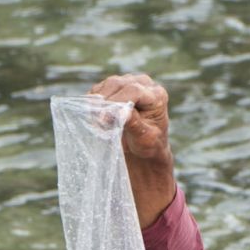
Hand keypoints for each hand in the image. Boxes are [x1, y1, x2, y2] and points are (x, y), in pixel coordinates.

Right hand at [87, 72, 174, 225]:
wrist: (144, 165)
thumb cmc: (150, 158)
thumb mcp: (146, 144)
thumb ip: (133, 124)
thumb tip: (119, 111)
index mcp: (158, 96)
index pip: (134, 91)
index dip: (118, 102)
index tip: (104, 118)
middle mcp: (145, 85)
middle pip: (119, 84)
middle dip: (105, 103)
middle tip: (95, 122)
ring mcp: (129, 86)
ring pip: (106, 86)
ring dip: (96, 103)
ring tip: (95, 124)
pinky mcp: (114, 92)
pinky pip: (98, 92)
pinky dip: (92, 104)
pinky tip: (92, 120)